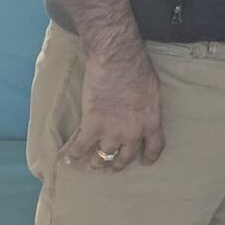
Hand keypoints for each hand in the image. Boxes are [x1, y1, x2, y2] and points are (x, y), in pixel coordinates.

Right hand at [63, 46, 163, 170]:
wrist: (117, 59)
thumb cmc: (138, 67)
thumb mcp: (153, 89)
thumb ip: (148, 107)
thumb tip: (142, 112)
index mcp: (152, 121)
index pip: (154, 147)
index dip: (149, 157)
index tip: (144, 162)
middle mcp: (133, 132)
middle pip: (126, 156)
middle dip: (118, 163)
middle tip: (113, 166)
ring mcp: (111, 131)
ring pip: (104, 156)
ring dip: (97, 161)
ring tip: (92, 164)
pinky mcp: (92, 125)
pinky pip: (82, 146)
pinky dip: (75, 153)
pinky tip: (70, 158)